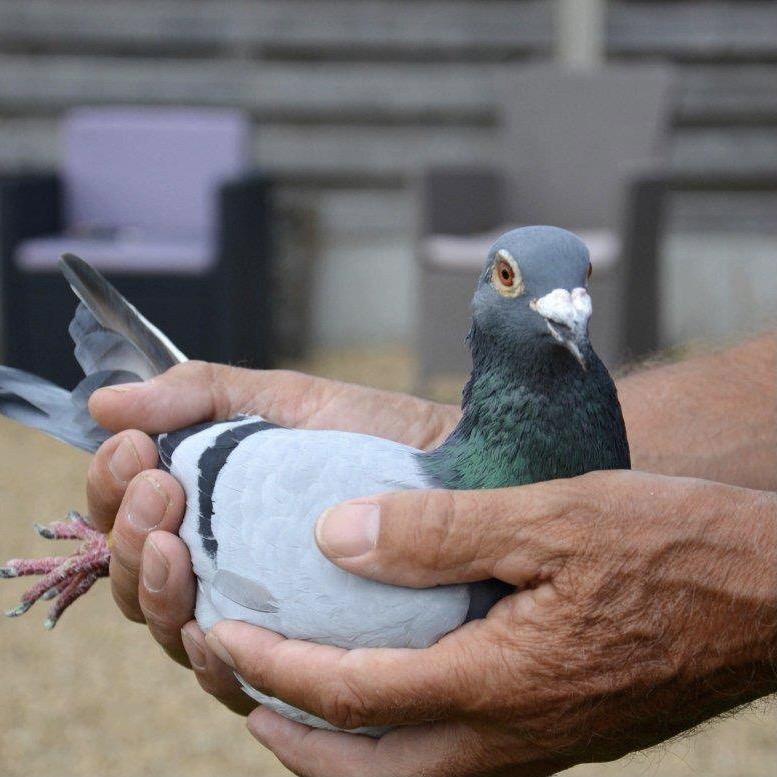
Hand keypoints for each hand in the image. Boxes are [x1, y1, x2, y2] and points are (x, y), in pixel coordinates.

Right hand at [84, 361, 458, 712]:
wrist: (458, 475)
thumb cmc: (378, 437)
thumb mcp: (290, 402)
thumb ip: (204, 394)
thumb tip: (107, 401)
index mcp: (213, 504)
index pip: (131, 510)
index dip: (113, 484)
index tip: (135, 448)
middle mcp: (223, 564)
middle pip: (138, 572)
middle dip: (131, 533)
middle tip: (160, 491)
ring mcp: (255, 613)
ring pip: (170, 624)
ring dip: (154, 588)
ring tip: (176, 548)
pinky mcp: (296, 655)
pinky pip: (231, 674)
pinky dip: (207, 654)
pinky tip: (209, 626)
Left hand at [203, 471, 776, 775]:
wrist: (770, 598)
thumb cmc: (673, 548)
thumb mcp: (553, 516)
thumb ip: (440, 530)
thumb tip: (337, 535)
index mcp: (499, 685)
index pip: (352, 696)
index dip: (276, 669)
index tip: (224, 635)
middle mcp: (510, 737)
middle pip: (368, 772)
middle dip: (291, 739)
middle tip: (241, 691)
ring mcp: (537, 745)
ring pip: (407, 775)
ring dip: (338, 747)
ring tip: (295, 701)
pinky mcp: (557, 732)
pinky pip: (450, 757)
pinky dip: (394, 737)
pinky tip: (391, 690)